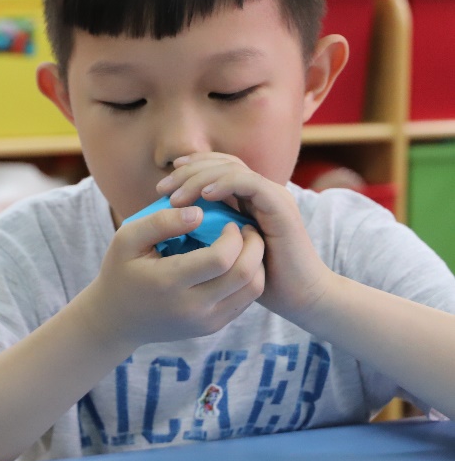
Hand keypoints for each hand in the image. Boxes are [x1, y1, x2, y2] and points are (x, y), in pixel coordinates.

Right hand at [78, 204, 265, 348]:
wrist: (116, 320)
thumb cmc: (120, 271)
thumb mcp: (126, 238)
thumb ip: (160, 222)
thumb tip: (200, 212)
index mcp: (168, 282)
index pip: (220, 259)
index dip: (233, 236)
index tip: (228, 222)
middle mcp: (192, 307)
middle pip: (245, 275)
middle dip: (255, 246)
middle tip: (247, 229)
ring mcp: (205, 321)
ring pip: (252, 290)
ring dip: (257, 263)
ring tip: (246, 245)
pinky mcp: (212, 327)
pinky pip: (245, 301)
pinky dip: (249, 278)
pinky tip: (236, 263)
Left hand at [159, 152, 329, 317]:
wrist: (300, 298)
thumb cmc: (260, 279)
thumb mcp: (223, 251)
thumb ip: (207, 231)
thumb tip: (171, 223)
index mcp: (249, 198)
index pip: (217, 167)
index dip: (189, 169)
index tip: (162, 186)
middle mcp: (261, 191)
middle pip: (221, 162)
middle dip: (188, 171)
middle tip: (161, 189)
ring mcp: (273, 196)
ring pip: (232, 168)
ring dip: (199, 177)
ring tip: (175, 197)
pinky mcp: (280, 206)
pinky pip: (249, 183)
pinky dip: (224, 184)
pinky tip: (203, 196)